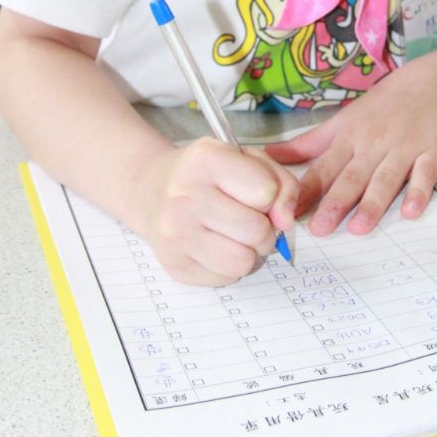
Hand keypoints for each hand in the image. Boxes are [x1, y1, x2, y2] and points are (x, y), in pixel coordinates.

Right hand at [133, 139, 298, 285]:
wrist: (151, 190)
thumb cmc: (208, 174)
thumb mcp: (246, 159)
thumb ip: (280, 182)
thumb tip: (285, 221)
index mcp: (205, 159)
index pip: (266, 191)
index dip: (270, 195)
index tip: (253, 192)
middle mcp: (184, 196)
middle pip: (258, 231)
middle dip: (263, 228)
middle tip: (246, 217)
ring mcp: (175, 234)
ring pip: (244, 261)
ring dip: (248, 251)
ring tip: (233, 234)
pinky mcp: (174, 265)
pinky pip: (226, 278)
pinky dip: (229, 265)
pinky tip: (214, 245)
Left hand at [266, 64, 436, 236]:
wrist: (429, 86)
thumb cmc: (380, 108)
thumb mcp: (342, 121)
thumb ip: (307, 144)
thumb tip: (269, 154)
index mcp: (349, 139)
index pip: (324, 168)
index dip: (306, 190)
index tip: (289, 211)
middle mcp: (373, 145)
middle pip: (352, 177)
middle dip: (336, 203)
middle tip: (320, 229)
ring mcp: (404, 149)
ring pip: (386, 179)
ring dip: (373, 203)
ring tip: (359, 228)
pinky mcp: (432, 154)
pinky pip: (424, 176)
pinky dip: (418, 193)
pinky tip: (410, 212)